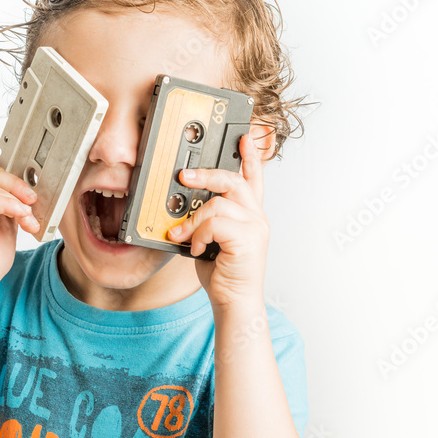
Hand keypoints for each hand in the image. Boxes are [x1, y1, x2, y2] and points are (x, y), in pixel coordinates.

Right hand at [0, 157, 39, 295]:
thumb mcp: (7, 225)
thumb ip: (13, 206)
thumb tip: (31, 191)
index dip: (10, 175)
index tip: (30, 191)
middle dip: (17, 183)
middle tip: (33, 199)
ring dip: (16, 198)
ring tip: (28, 217)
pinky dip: (9, 204)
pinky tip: (20, 216)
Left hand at [167, 132, 269, 309]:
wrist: (234, 302)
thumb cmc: (223, 272)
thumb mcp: (211, 238)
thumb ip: (206, 218)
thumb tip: (183, 205)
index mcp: (249, 214)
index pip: (253, 177)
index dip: (250, 155)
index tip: (243, 136)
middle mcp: (256, 217)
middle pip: (234, 180)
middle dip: (206, 174)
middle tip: (184, 176)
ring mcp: (255, 227)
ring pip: (219, 203)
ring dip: (193, 219)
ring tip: (182, 233)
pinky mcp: (248, 239)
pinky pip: (215, 223)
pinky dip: (198, 234)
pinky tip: (195, 248)